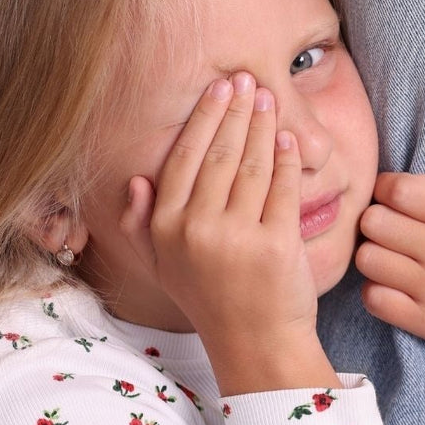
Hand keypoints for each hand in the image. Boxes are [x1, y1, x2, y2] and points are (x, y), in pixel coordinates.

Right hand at [120, 74, 335, 393]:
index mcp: (167, 229)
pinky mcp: (276, 246)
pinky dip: (287, 160)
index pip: (184, 160)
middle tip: (249, 80)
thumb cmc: (210, 301)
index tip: (218, 90)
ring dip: (263, 126)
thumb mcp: (161, 267)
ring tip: (270, 99)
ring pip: (252, 166)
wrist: (256, 344)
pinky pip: (282, 190)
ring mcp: (237, 238)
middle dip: (236, 111)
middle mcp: (197, 231)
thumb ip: (138, 226)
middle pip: (220, 155)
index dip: (203, 120)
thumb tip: (135, 180)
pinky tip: (289, 138)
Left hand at [355, 121, 424, 398]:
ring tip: (388, 253)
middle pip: (374, 222)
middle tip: (387, 223)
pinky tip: (391, 285)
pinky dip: (375, 292)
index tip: (396, 193)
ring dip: (372, 253)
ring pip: (368, 260)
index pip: (401, 190)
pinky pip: (375, 300)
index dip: (388, 186)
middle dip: (375, 217)